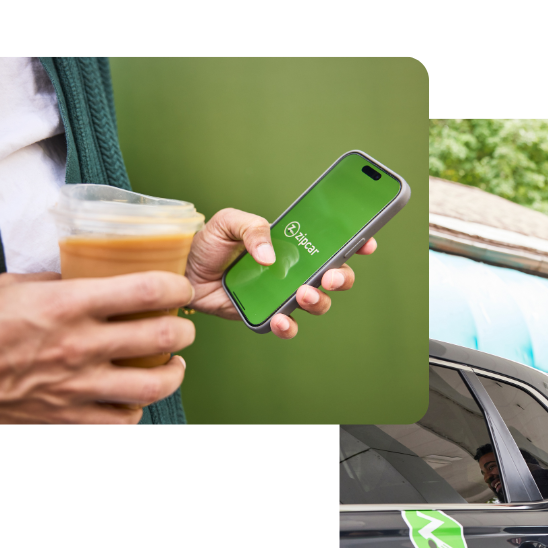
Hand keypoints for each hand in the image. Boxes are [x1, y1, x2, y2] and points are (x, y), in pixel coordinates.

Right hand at [0, 270, 195, 425]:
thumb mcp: (13, 286)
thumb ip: (59, 282)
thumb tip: (90, 275)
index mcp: (67, 305)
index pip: (144, 291)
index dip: (175, 288)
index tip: (180, 288)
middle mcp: (80, 346)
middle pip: (161, 337)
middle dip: (183, 330)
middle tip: (183, 326)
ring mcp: (78, 385)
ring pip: (153, 385)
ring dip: (174, 373)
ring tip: (175, 364)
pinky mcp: (71, 414)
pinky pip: (124, 417)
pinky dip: (137, 407)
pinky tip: (136, 395)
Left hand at [184, 207, 377, 339]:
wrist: (181, 269)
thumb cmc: (209, 242)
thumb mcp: (228, 222)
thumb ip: (252, 229)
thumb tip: (271, 256)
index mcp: (293, 243)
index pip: (332, 243)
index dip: (355, 243)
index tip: (366, 242)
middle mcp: (294, 270)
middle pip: (335, 277)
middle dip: (342, 277)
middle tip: (331, 276)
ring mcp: (282, 294)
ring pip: (317, 303)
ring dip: (319, 301)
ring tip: (303, 295)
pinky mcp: (265, 314)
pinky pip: (286, 325)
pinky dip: (288, 326)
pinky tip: (281, 320)